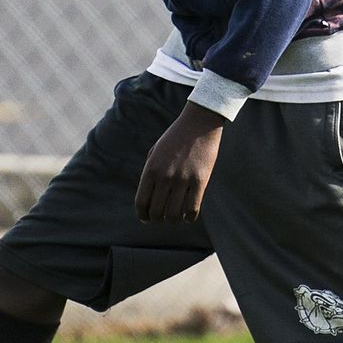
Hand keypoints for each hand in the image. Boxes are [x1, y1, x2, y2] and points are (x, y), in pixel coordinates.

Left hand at [135, 101, 225, 223]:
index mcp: (151, 169)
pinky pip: (192, 209)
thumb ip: (150, 173)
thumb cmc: (176, 137)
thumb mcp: (155, 152)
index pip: (141, 202)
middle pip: (156, 212)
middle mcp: (164, 176)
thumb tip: (148, 197)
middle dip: (157, 219)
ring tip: (175, 217)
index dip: (142, 215)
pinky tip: (188, 216)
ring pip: (174, 214)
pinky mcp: (200, 181)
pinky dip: (189, 218)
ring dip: (173, 220)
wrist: (199, 123)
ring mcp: (183, 179)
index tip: (146, 219)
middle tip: (162, 219)